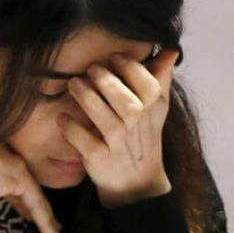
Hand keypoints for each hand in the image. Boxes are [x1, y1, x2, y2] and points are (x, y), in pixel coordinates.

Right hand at [0, 143, 62, 232]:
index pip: (5, 175)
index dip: (16, 196)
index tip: (24, 212)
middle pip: (22, 183)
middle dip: (33, 205)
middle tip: (44, 222)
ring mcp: (8, 161)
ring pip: (31, 192)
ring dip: (44, 215)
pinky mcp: (16, 174)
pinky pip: (35, 199)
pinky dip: (44, 217)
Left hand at [57, 47, 179, 207]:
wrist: (136, 182)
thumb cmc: (142, 136)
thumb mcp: (156, 109)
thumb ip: (161, 78)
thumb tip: (170, 50)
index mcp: (152, 110)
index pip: (148, 86)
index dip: (130, 69)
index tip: (114, 57)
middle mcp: (136, 127)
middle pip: (126, 102)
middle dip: (107, 82)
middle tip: (91, 69)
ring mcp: (117, 144)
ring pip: (105, 120)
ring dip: (88, 99)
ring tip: (74, 84)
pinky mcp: (99, 159)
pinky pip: (85, 142)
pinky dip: (73, 129)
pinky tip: (62, 117)